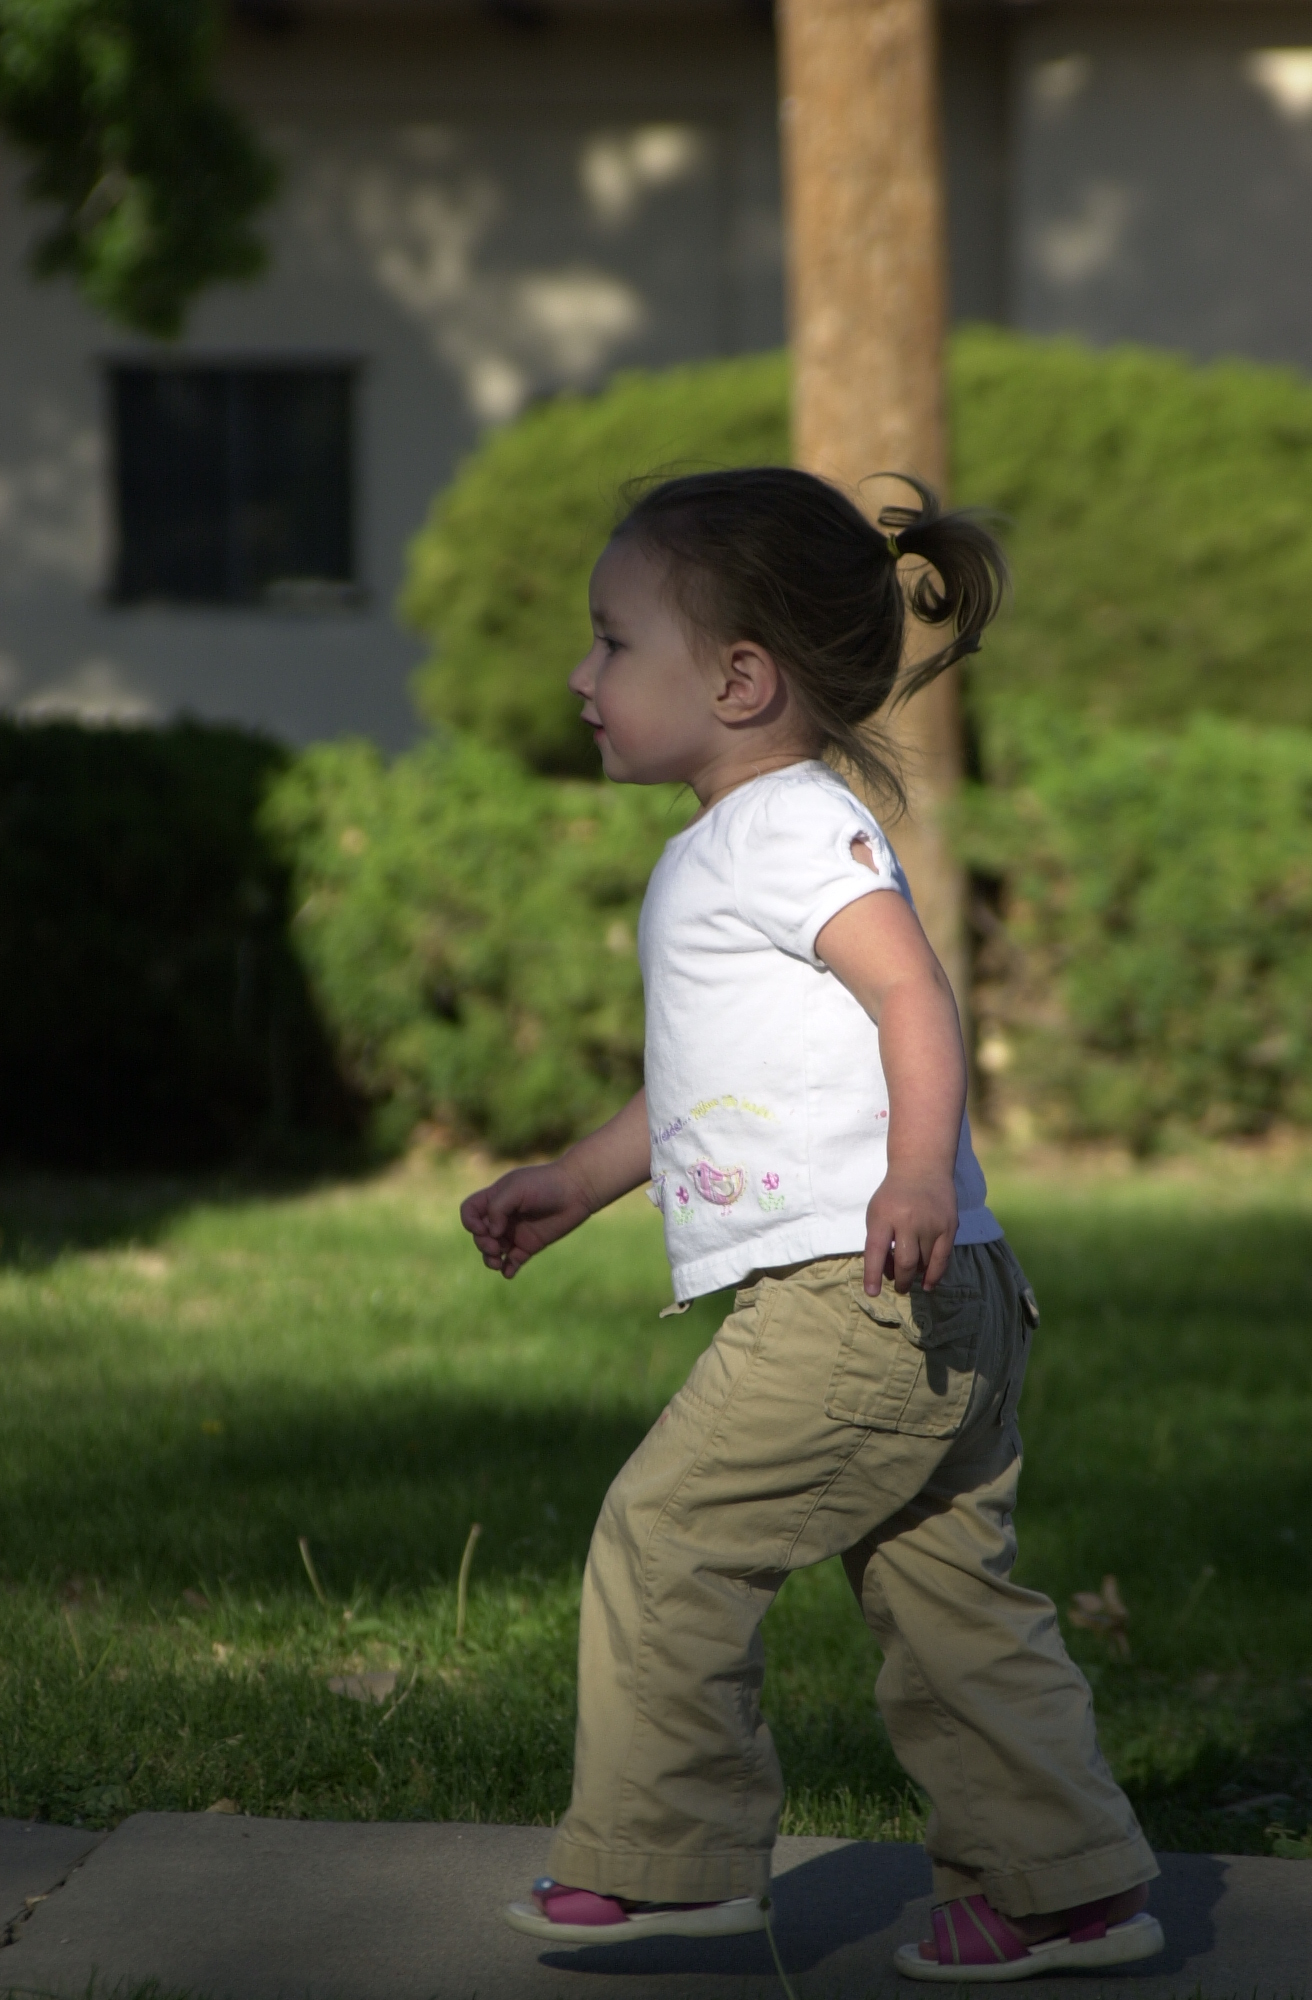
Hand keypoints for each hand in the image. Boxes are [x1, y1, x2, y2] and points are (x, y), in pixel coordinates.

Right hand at [460, 1160, 594, 1278]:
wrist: (577, 1191)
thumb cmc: (546, 1184)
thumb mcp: (516, 1189)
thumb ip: (497, 1208)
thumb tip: (493, 1232)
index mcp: (495, 1198)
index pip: (469, 1212)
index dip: (470, 1222)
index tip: (485, 1227)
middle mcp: (502, 1217)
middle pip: (479, 1235)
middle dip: (482, 1243)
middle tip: (496, 1246)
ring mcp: (515, 1232)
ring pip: (493, 1251)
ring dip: (490, 1259)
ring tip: (498, 1262)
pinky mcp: (529, 1245)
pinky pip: (512, 1261)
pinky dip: (507, 1269)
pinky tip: (509, 1272)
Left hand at [864, 1169, 957, 1295]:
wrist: (922, 1168)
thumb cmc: (893, 1197)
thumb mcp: (877, 1214)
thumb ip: (879, 1243)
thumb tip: (889, 1275)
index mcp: (884, 1216)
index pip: (876, 1251)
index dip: (873, 1274)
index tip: (872, 1293)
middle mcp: (908, 1220)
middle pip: (905, 1262)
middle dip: (900, 1281)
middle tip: (898, 1288)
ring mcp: (931, 1223)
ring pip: (924, 1263)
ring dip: (915, 1274)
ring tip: (910, 1274)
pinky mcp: (949, 1226)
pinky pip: (942, 1259)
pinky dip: (935, 1275)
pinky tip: (928, 1284)